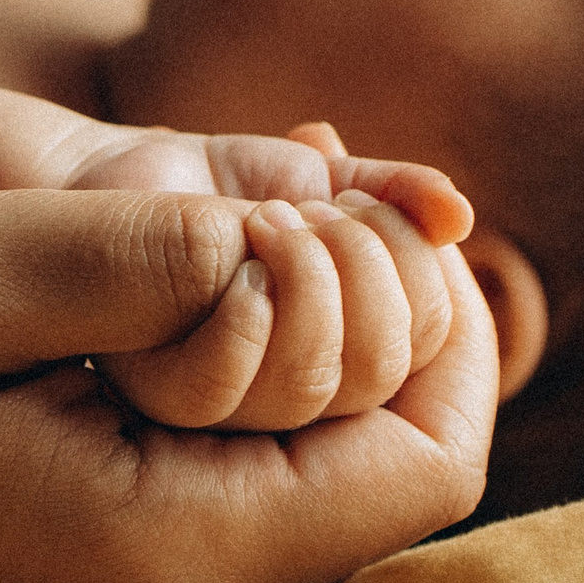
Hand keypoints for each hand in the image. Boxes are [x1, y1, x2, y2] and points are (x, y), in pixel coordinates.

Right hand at [0, 182, 497, 582]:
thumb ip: (160, 250)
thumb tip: (315, 239)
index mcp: (159, 555)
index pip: (425, 461)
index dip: (429, 316)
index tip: (348, 207)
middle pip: (384, 478)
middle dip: (367, 326)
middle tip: (277, 205)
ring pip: (311, 485)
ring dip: (294, 352)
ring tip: (205, 245)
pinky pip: (226, 496)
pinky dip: (225, 391)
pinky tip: (145, 306)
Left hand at [63, 121, 468, 429]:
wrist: (125, 171)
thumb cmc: (227, 185)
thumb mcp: (324, 181)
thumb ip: (396, 194)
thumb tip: (458, 217)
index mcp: (357, 364)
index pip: (436, 354)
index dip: (435, 283)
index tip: (395, 212)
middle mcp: (302, 405)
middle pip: (383, 371)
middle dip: (375, 264)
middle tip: (326, 205)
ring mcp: (230, 411)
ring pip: (314, 387)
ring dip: (314, 275)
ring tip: (275, 214)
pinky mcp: (158, 393)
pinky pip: (224, 382)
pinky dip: (254, 300)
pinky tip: (242, 236)